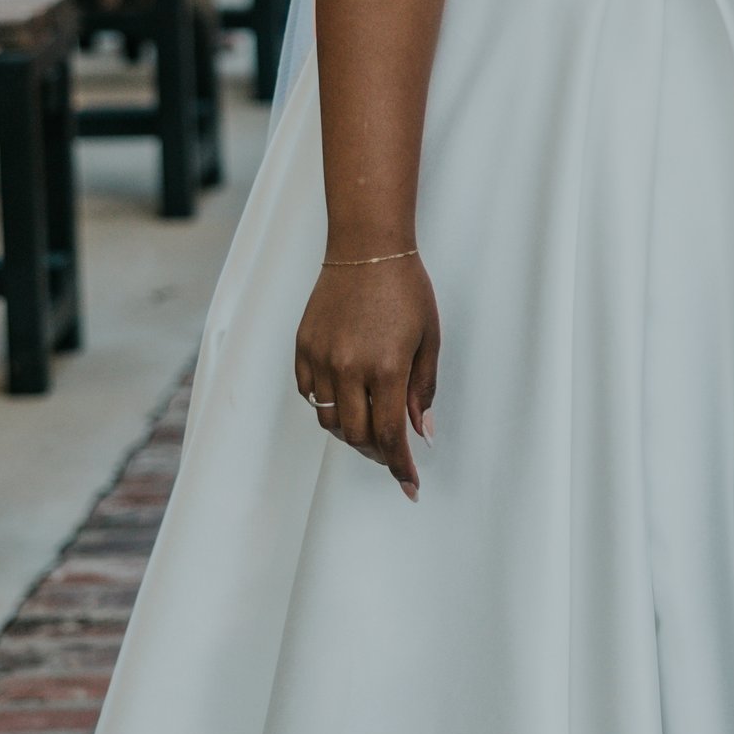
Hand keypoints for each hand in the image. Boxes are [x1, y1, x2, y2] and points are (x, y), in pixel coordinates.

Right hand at [293, 253, 439, 497]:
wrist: (367, 248)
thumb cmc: (406, 290)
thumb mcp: (429, 340)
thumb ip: (423, 390)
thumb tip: (421, 432)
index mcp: (387, 368)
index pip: (389, 435)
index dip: (400, 466)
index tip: (410, 485)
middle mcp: (349, 368)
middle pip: (357, 435)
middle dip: (377, 452)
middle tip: (392, 452)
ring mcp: (322, 358)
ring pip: (330, 420)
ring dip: (351, 432)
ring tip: (369, 424)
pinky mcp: (303, 347)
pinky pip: (311, 394)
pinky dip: (327, 406)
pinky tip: (345, 399)